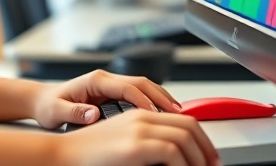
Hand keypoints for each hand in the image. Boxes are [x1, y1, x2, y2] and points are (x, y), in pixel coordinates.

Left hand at [31, 69, 180, 129]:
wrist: (42, 101)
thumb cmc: (48, 106)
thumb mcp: (56, 112)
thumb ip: (73, 113)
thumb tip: (92, 114)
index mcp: (95, 80)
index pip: (126, 87)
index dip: (143, 100)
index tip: (155, 114)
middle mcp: (105, 79)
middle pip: (141, 83)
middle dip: (161, 96)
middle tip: (178, 112)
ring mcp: (110, 85)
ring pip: (143, 87)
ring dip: (160, 98)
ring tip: (178, 113)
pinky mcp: (112, 93)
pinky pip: (138, 94)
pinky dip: (153, 102)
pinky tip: (163, 114)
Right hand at [53, 110, 220, 165]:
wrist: (63, 154)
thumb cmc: (87, 154)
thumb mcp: (122, 142)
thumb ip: (146, 143)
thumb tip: (172, 156)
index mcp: (139, 115)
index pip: (183, 119)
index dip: (202, 138)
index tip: (207, 155)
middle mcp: (141, 118)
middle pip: (189, 125)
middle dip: (207, 147)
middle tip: (212, 164)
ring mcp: (139, 129)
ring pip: (186, 137)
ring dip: (199, 158)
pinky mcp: (135, 145)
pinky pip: (173, 153)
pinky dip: (185, 165)